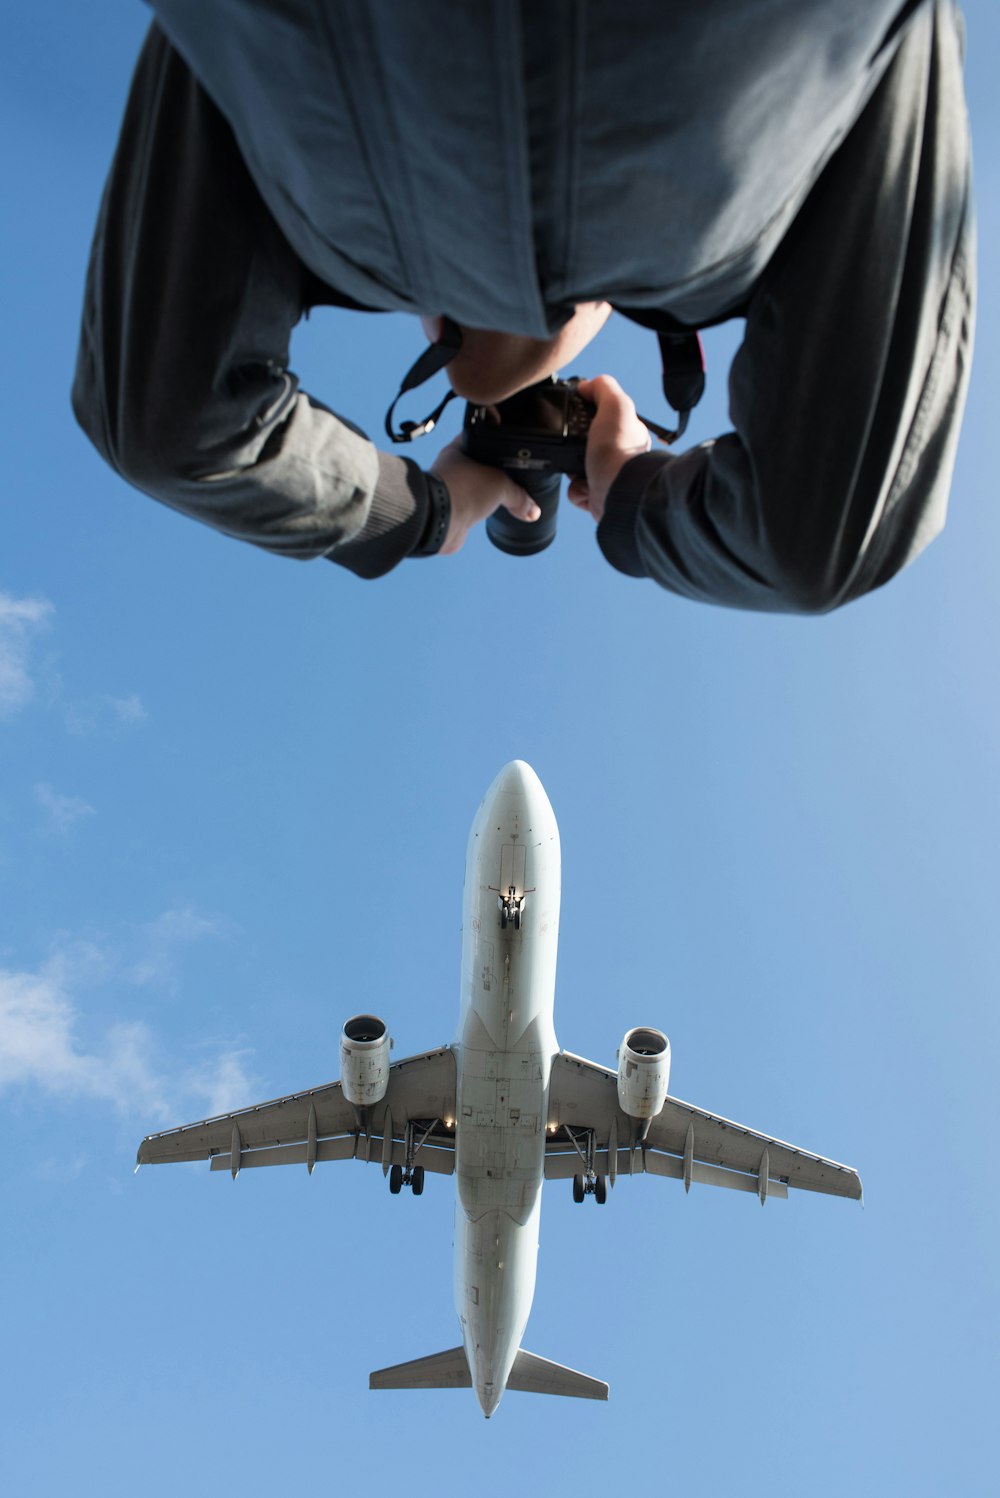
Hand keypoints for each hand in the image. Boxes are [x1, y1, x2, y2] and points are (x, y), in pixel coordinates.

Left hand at [431, 436, 540, 554]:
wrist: (439, 520)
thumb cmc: (461, 489)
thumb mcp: (500, 485)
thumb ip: (519, 495)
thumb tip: (533, 510)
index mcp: (459, 448)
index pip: (482, 437)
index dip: (500, 439)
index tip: (515, 444)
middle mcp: (453, 467)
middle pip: (482, 465)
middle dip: (499, 471)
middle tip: (518, 474)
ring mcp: (452, 488)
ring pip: (477, 487)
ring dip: (491, 493)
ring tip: (509, 497)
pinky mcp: (453, 509)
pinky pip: (473, 506)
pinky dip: (484, 509)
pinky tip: (494, 512)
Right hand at [567, 375, 650, 523]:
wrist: (616, 491)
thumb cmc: (617, 450)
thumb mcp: (614, 405)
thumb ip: (603, 388)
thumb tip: (587, 385)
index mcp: (628, 432)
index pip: (604, 419)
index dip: (588, 417)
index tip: (579, 418)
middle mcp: (621, 455)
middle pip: (587, 445)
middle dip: (576, 448)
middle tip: (577, 448)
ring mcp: (611, 476)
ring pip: (580, 469)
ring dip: (574, 472)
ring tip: (581, 471)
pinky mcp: (601, 496)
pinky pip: (579, 491)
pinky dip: (578, 491)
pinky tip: (586, 487)